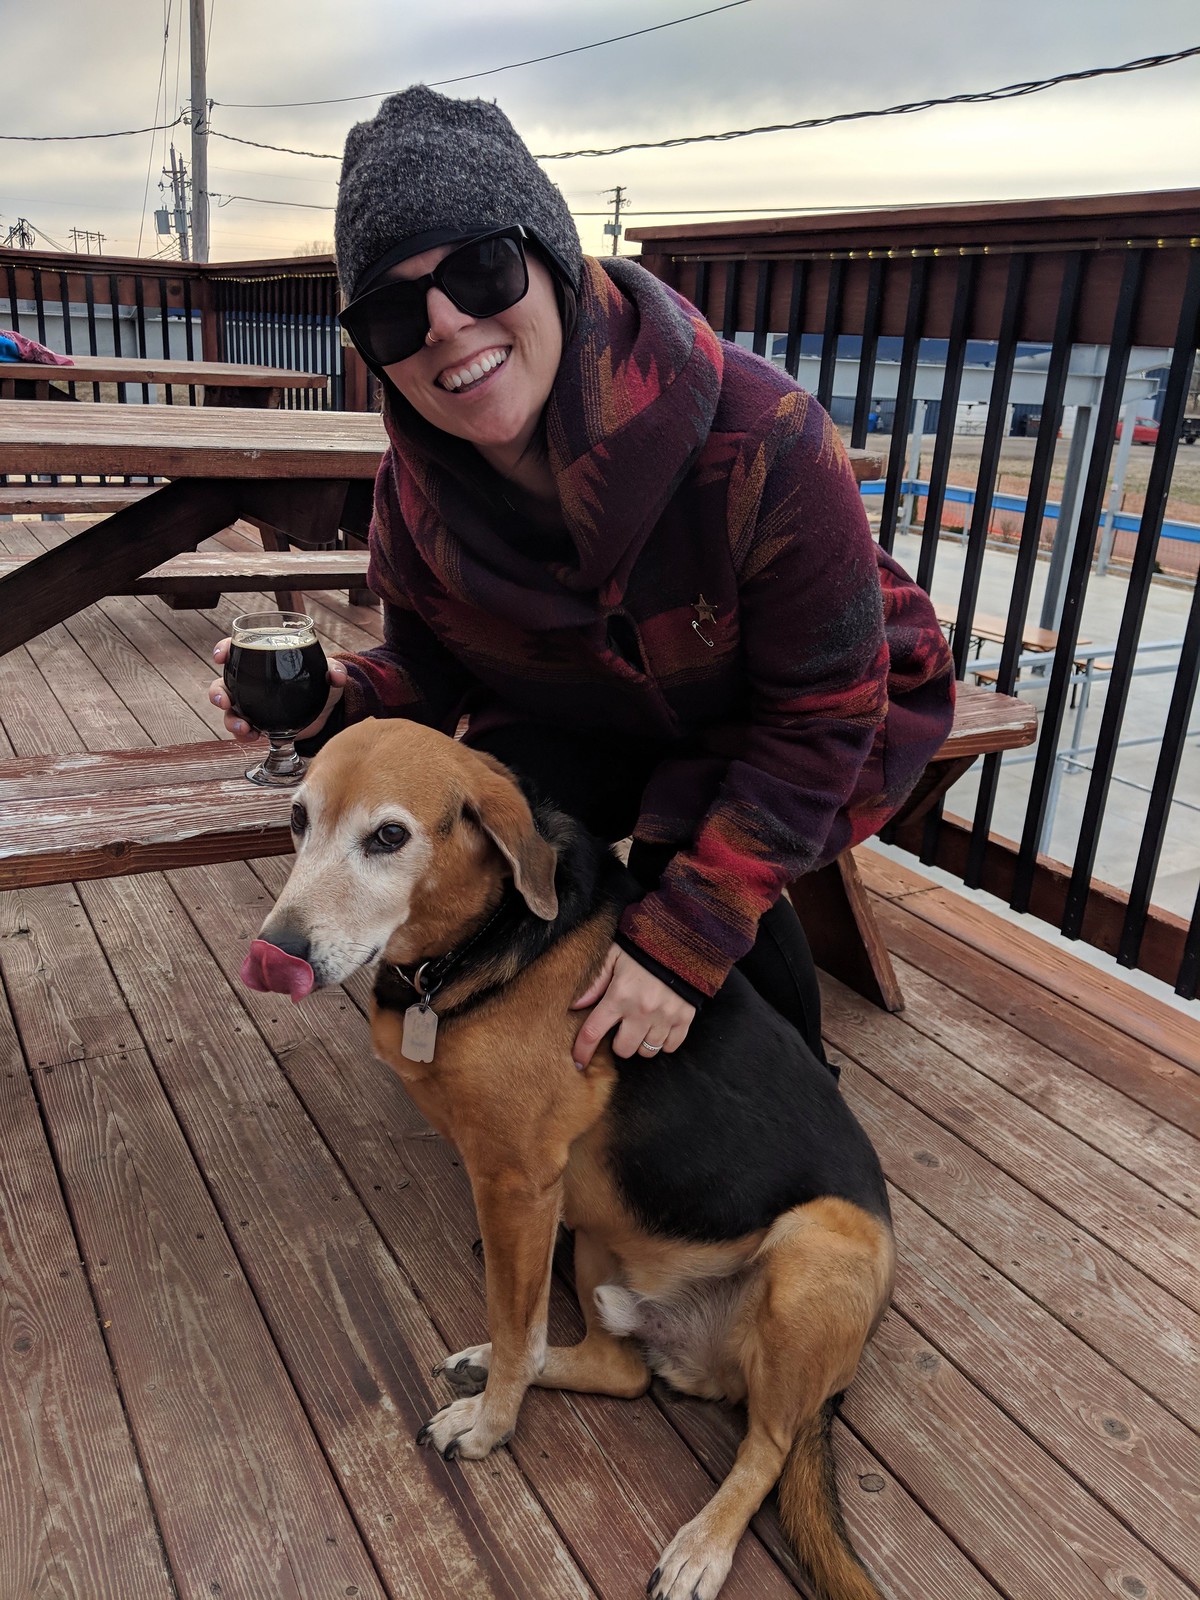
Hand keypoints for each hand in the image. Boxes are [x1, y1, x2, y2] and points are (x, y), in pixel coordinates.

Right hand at [208, 636, 347, 744]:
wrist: (326, 711)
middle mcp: (249, 682)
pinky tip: (254, 737)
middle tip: (223, 701)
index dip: (223, 649)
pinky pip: (243, 730)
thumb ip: (334, 670)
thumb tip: (335, 677)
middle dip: (217, 692)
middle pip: (223, 683)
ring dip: (230, 719)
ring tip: (243, 727)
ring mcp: (251, 704)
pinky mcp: (258, 724)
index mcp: (262, 659)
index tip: (220, 656)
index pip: (236, 649)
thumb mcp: (328, 672)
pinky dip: (244, 735)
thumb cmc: (321, 683)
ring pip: (229, 710)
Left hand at [571, 944, 694, 1069]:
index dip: (582, 1051)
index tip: (579, 1061)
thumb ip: (595, 982)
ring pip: (647, 1051)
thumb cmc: (645, 946)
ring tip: (642, 1026)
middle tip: (622, 1027)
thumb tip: (575, 1005)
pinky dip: (665, 1042)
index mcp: (619, 995)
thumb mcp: (614, 955)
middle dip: (619, 1043)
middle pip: (623, 1049)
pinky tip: (660, 1028)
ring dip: (642, 1043)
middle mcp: (642, 1010)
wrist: (684, 938)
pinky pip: (671, 1046)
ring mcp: (665, 1016)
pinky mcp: (685, 1018)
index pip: (593, 1033)